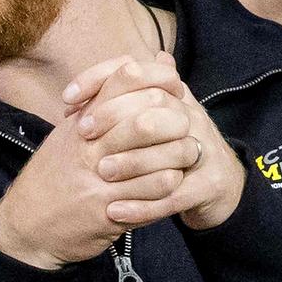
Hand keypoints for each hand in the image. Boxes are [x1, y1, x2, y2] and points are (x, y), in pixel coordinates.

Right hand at [0, 55, 191, 268]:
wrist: (26, 224)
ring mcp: (98, 176)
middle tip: (186, 127)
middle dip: (176, 120)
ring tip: (186, 156)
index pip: (126, 77)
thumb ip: (104, 102)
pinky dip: (169, 184)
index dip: (159, 79)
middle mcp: (89, 142)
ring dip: (179, 155)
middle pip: (148, 116)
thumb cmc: (54, 176)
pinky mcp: (107, 209)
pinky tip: (172, 183)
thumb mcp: (71, 133)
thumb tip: (139, 63)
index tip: (172, 92)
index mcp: (81, 118)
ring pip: (158, 156)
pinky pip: (153, 191)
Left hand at [67, 53, 246, 230]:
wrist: (214, 186)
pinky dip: (143, 206)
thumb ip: (113, 108)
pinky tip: (115, 211)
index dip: (98, 79)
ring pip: (169, 148)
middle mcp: (190, 115)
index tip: (67, 99)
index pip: (134, 70)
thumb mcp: (142, 123)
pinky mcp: (211, 184)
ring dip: (131, 161)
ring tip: (100, 173)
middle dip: (113, 117)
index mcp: (171, 95)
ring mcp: (205, 149)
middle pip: (154, 102)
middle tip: (82, 134)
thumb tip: (76, 98)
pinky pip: (176, 194)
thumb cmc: (168, 149)